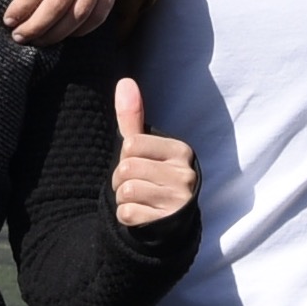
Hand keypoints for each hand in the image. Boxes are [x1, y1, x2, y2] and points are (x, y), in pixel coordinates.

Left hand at [0, 0, 134, 44]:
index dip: (23, 7)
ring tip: (39, 40)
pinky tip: (66, 33)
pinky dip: (83, 29)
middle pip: (59, 3)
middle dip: (36, 26)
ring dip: (58, 33)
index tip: (9, 19)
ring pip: (80, 13)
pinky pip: (101, 13)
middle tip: (20, 36)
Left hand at [109, 76, 197, 230]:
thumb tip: (124, 81)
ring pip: (126, 191)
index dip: (125, 158)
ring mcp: (179, 200)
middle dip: (121, 180)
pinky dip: (126, 216)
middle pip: (126, 168)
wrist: (167, 223)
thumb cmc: (152, 178)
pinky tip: (142, 215)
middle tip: (138, 186)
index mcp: (181, 151)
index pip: (130, 145)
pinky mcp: (168, 224)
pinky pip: (128, 213)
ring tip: (140, 200)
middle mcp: (185, 174)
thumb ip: (132, 116)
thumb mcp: (143, 148)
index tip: (139, 166)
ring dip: (123, 198)